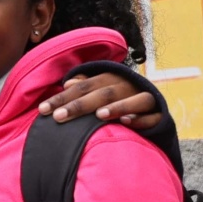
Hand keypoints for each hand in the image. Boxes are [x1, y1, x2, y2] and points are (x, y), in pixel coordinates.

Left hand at [38, 70, 163, 130]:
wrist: (154, 106)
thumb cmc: (118, 98)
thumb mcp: (100, 90)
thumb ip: (83, 87)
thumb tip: (67, 83)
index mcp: (109, 79)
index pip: (82, 86)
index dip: (63, 97)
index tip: (43, 110)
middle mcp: (127, 86)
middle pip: (103, 93)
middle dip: (80, 105)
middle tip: (59, 116)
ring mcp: (145, 98)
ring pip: (133, 99)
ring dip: (116, 106)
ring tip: (98, 115)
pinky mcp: (159, 113)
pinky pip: (152, 115)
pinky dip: (140, 119)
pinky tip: (126, 122)